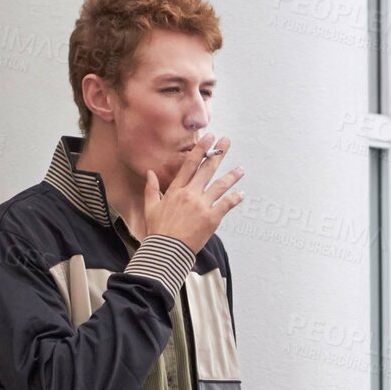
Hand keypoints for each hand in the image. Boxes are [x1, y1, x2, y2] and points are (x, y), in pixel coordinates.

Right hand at [144, 133, 244, 252]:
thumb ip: (151, 188)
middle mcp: (190, 194)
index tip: (208, 138)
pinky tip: (241, 194)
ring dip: (232, 176)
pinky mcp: (211, 219)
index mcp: (176, 190)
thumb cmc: (158, 231)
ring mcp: (202, 205)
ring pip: (220, 186)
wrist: (167, 250)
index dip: (200, 149)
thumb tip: (149, 173)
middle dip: (218, 153)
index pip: (190, 164)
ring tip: (241, 169)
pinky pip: (226, 205)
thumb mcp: (150, 207)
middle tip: (226, 142)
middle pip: (207, 169)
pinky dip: (235, 199)